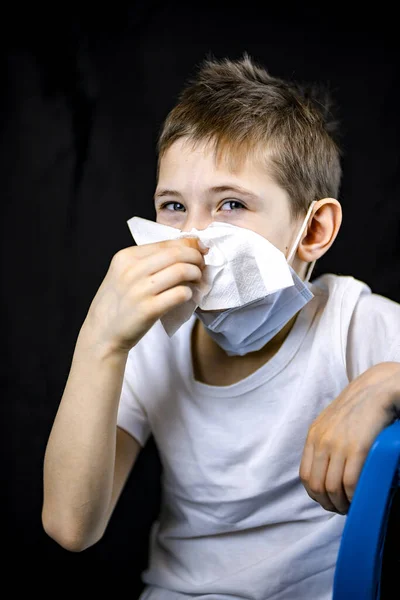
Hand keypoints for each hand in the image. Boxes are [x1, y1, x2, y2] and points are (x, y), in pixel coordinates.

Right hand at [82, 237, 206, 354]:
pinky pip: (179, 294)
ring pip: (181, 271)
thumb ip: (148, 261)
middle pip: (177, 254)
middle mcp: (132, 271)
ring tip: (197, 281)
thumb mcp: (123, 273)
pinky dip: (189, 293)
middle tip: (202, 266)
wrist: (103, 333)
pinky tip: (187, 296)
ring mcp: (140, 290)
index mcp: (126, 257)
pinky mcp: (148, 309)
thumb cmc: (118, 302)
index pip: (166, 243)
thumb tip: (185, 248)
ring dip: (196, 275)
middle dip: (196, 258)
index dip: (189, 246)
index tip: (199, 252)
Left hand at [299, 362, 399, 514]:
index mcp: (313, 436)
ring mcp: (338, 445)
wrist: (376, 389)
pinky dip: (354, 496)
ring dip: (342, 504)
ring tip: (352, 506)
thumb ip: (325, 442)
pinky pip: (350, 483)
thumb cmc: (358, 407)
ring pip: (332, 488)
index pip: (305, 476)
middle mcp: (322, 441)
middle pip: (317, 486)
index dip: (316, 495)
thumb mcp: (331, 422)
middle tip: (342, 509)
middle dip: (328, 504)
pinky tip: (360, 497)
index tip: (328, 501)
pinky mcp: (357, 448)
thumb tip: (325, 469)